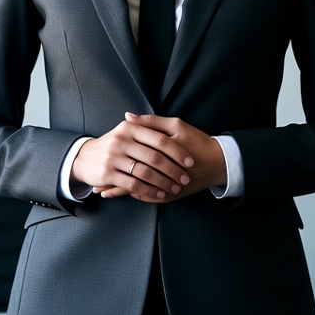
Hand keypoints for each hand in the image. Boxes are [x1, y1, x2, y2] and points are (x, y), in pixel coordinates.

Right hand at [70, 115, 193, 202]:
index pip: (160, 139)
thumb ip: (145, 125)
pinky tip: (159, 194)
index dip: (177, 151)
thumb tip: (161, 120)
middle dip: (173, 170)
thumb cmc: (114, 144)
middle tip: (185, 178)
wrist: (84, 158)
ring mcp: (113, 157)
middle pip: (154, 157)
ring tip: (175, 188)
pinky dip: (149, 190)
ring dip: (163, 182)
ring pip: (145, 172)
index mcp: (130, 127)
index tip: (189, 161)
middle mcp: (121, 140)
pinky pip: (133, 184)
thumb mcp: (127, 130)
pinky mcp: (108, 173)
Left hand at [95, 113, 227, 202]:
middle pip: (132, 179)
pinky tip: (125, 194)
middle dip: (113, 182)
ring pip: (138, 191)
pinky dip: (136, 195)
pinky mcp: (171, 195)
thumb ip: (151, 122)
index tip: (100, 161)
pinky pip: (149, 197)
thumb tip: (128, 117)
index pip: (131, 160)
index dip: (114, 161)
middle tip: (96, 184)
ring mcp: (165, 187)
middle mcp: (160, 175)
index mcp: (160, 155)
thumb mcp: (176, 126)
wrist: (218, 163)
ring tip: (104, 193)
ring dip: (121, 192)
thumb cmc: (197, 142)